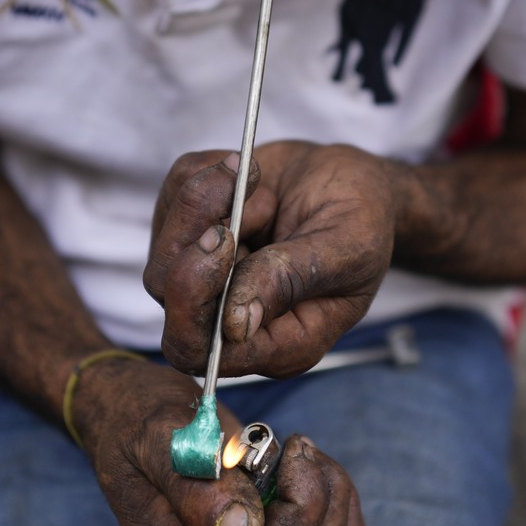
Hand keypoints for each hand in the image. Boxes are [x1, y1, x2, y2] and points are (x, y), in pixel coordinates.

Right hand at [73, 360, 365, 525]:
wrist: (129, 423)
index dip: (305, 506)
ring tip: (304, 460)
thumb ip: (194, 483)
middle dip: (324, 503)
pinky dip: (337, 518)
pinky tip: (308, 479)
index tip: (293, 446)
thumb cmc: (139, 418)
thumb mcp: (156, 434)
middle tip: (300, 448)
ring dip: (335, 509)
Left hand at [145, 141, 397, 378]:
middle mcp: (232, 319)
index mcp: (278, 342)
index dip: (193, 305)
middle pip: (169, 298)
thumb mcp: (345, 250)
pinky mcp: (189, 233)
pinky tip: (249, 174)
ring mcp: (206, 277)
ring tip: (260, 182)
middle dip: (193, 238)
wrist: (354, 181)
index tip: (226, 240)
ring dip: (205, 199)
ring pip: (162, 250)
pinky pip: (170, 201)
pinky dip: (205, 174)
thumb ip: (290, 280)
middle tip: (236, 190)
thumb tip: (235, 323)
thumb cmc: (363, 222)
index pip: (203, 351)